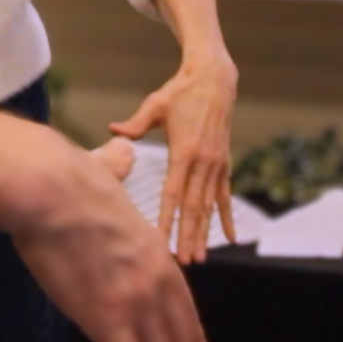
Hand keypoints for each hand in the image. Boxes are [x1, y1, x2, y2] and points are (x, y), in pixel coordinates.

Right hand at [10, 144, 210, 341]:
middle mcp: (155, 280)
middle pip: (176, 338)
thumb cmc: (68, 179)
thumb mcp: (106, 174)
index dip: (192, 335)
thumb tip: (121, 149)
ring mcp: (134, 301)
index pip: (183, 304)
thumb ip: (117, 170)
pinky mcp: (108, 318)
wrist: (49, 189)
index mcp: (155, 250)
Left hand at [109, 56, 236, 263]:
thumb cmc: (180, 91)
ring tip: (200, 257)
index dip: (167, 217)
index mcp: (184, 150)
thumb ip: (135, 123)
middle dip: (188, 235)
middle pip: (193, 206)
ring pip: (209, 205)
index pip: (173, 192)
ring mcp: (217, 164)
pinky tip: (230, 237)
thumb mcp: (155, 104)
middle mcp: (203, 161)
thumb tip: (111, 129)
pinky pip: (225, 195)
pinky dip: (227, 217)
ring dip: (204, 232)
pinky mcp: (224, 163)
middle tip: (183, 262)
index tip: (160, 240)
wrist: (214, 79)